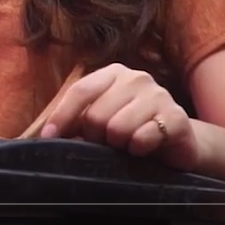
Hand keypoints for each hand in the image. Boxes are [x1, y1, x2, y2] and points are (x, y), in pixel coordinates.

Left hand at [39, 63, 200, 170]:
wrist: (179, 142)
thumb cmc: (133, 130)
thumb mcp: (102, 121)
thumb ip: (77, 121)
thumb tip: (45, 134)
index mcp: (113, 74)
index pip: (80, 91)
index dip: (61, 117)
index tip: (49, 138)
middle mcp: (137, 78)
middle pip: (96, 115)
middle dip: (95, 138)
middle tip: (107, 145)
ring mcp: (159, 95)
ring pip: (117, 129)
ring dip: (118, 146)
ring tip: (127, 146)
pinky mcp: (176, 117)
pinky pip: (142, 139)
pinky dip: (137, 150)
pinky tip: (143, 150)